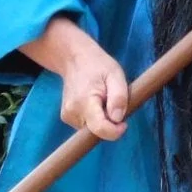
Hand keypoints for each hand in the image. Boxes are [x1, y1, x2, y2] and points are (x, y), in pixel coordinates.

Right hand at [24, 15, 130, 141]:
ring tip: (102, 99)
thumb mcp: (115, 75)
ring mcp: (67, 116)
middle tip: (111, 102)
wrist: (75, 59)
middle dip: (109, 123)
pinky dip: (94, 118)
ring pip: (92, 130)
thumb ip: (119, 97)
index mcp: (84, 102)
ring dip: (102, 119)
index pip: (100, 129)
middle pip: (97, 131)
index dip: (116, 131)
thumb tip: (117, 119)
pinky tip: (94, 102)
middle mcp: (72, 112)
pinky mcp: (67, 117)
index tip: (124, 123)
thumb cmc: (97, 65)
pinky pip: (87, 125)